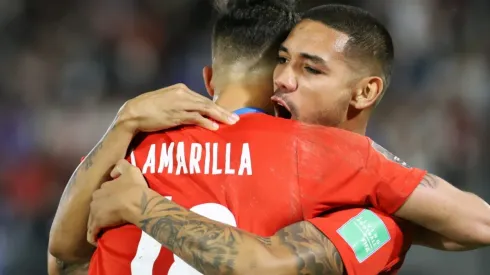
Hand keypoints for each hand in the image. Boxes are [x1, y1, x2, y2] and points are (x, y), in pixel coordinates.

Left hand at [87, 159, 147, 245]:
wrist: (137, 202)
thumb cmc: (135, 187)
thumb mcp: (131, 169)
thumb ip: (120, 166)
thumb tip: (113, 172)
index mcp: (102, 188)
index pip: (102, 193)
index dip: (109, 198)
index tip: (114, 203)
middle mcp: (95, 199)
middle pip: (96, 206)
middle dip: (100, 210)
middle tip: (110, 216)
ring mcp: (94, 212)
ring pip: (92, 219)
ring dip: (97, 224)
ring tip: (104, 229)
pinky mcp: (97, 224)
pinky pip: (92, 233)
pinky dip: (93, 236)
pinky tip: (97, 240)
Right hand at [117, 83, 238, 132]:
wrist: (132, 113)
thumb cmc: (148, 109)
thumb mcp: (167, 101)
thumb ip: (181, 104)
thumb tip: (193, 112)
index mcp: (181, 89)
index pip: (203, 98)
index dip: (217, 107)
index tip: (227, 113)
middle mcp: (182, 94)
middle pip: (207, 103)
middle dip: (223, 111)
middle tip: (236, 119)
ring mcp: (179, 104)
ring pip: (205, 109)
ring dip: (219, 116)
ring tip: (231, 122)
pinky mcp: (175, 115)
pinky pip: (194, 118)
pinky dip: (206, 122)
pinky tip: (215, 126)